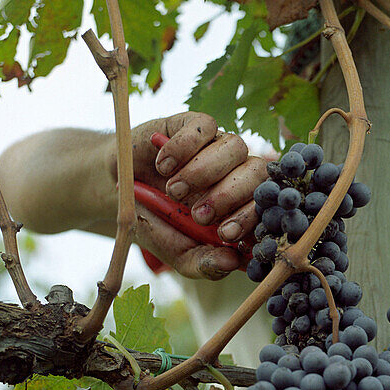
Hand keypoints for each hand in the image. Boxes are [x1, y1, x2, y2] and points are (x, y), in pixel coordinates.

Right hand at [127, 113, 269, 279]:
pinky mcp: (197, 125)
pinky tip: (163, 166)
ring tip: (174, 192)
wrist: (120, 190)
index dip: (252, 219)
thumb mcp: (179, 252)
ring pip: (236, 146)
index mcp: (244, 206)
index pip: (268, 206)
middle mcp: (239, 174)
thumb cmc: (160, 222)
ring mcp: (220, 147)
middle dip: (229, 197)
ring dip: (203, 173)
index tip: (227, 235)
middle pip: (258, 173)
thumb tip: (232, 263)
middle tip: (199, 215)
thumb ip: (204, 262)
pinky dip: (183, 147)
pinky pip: (205, 126)